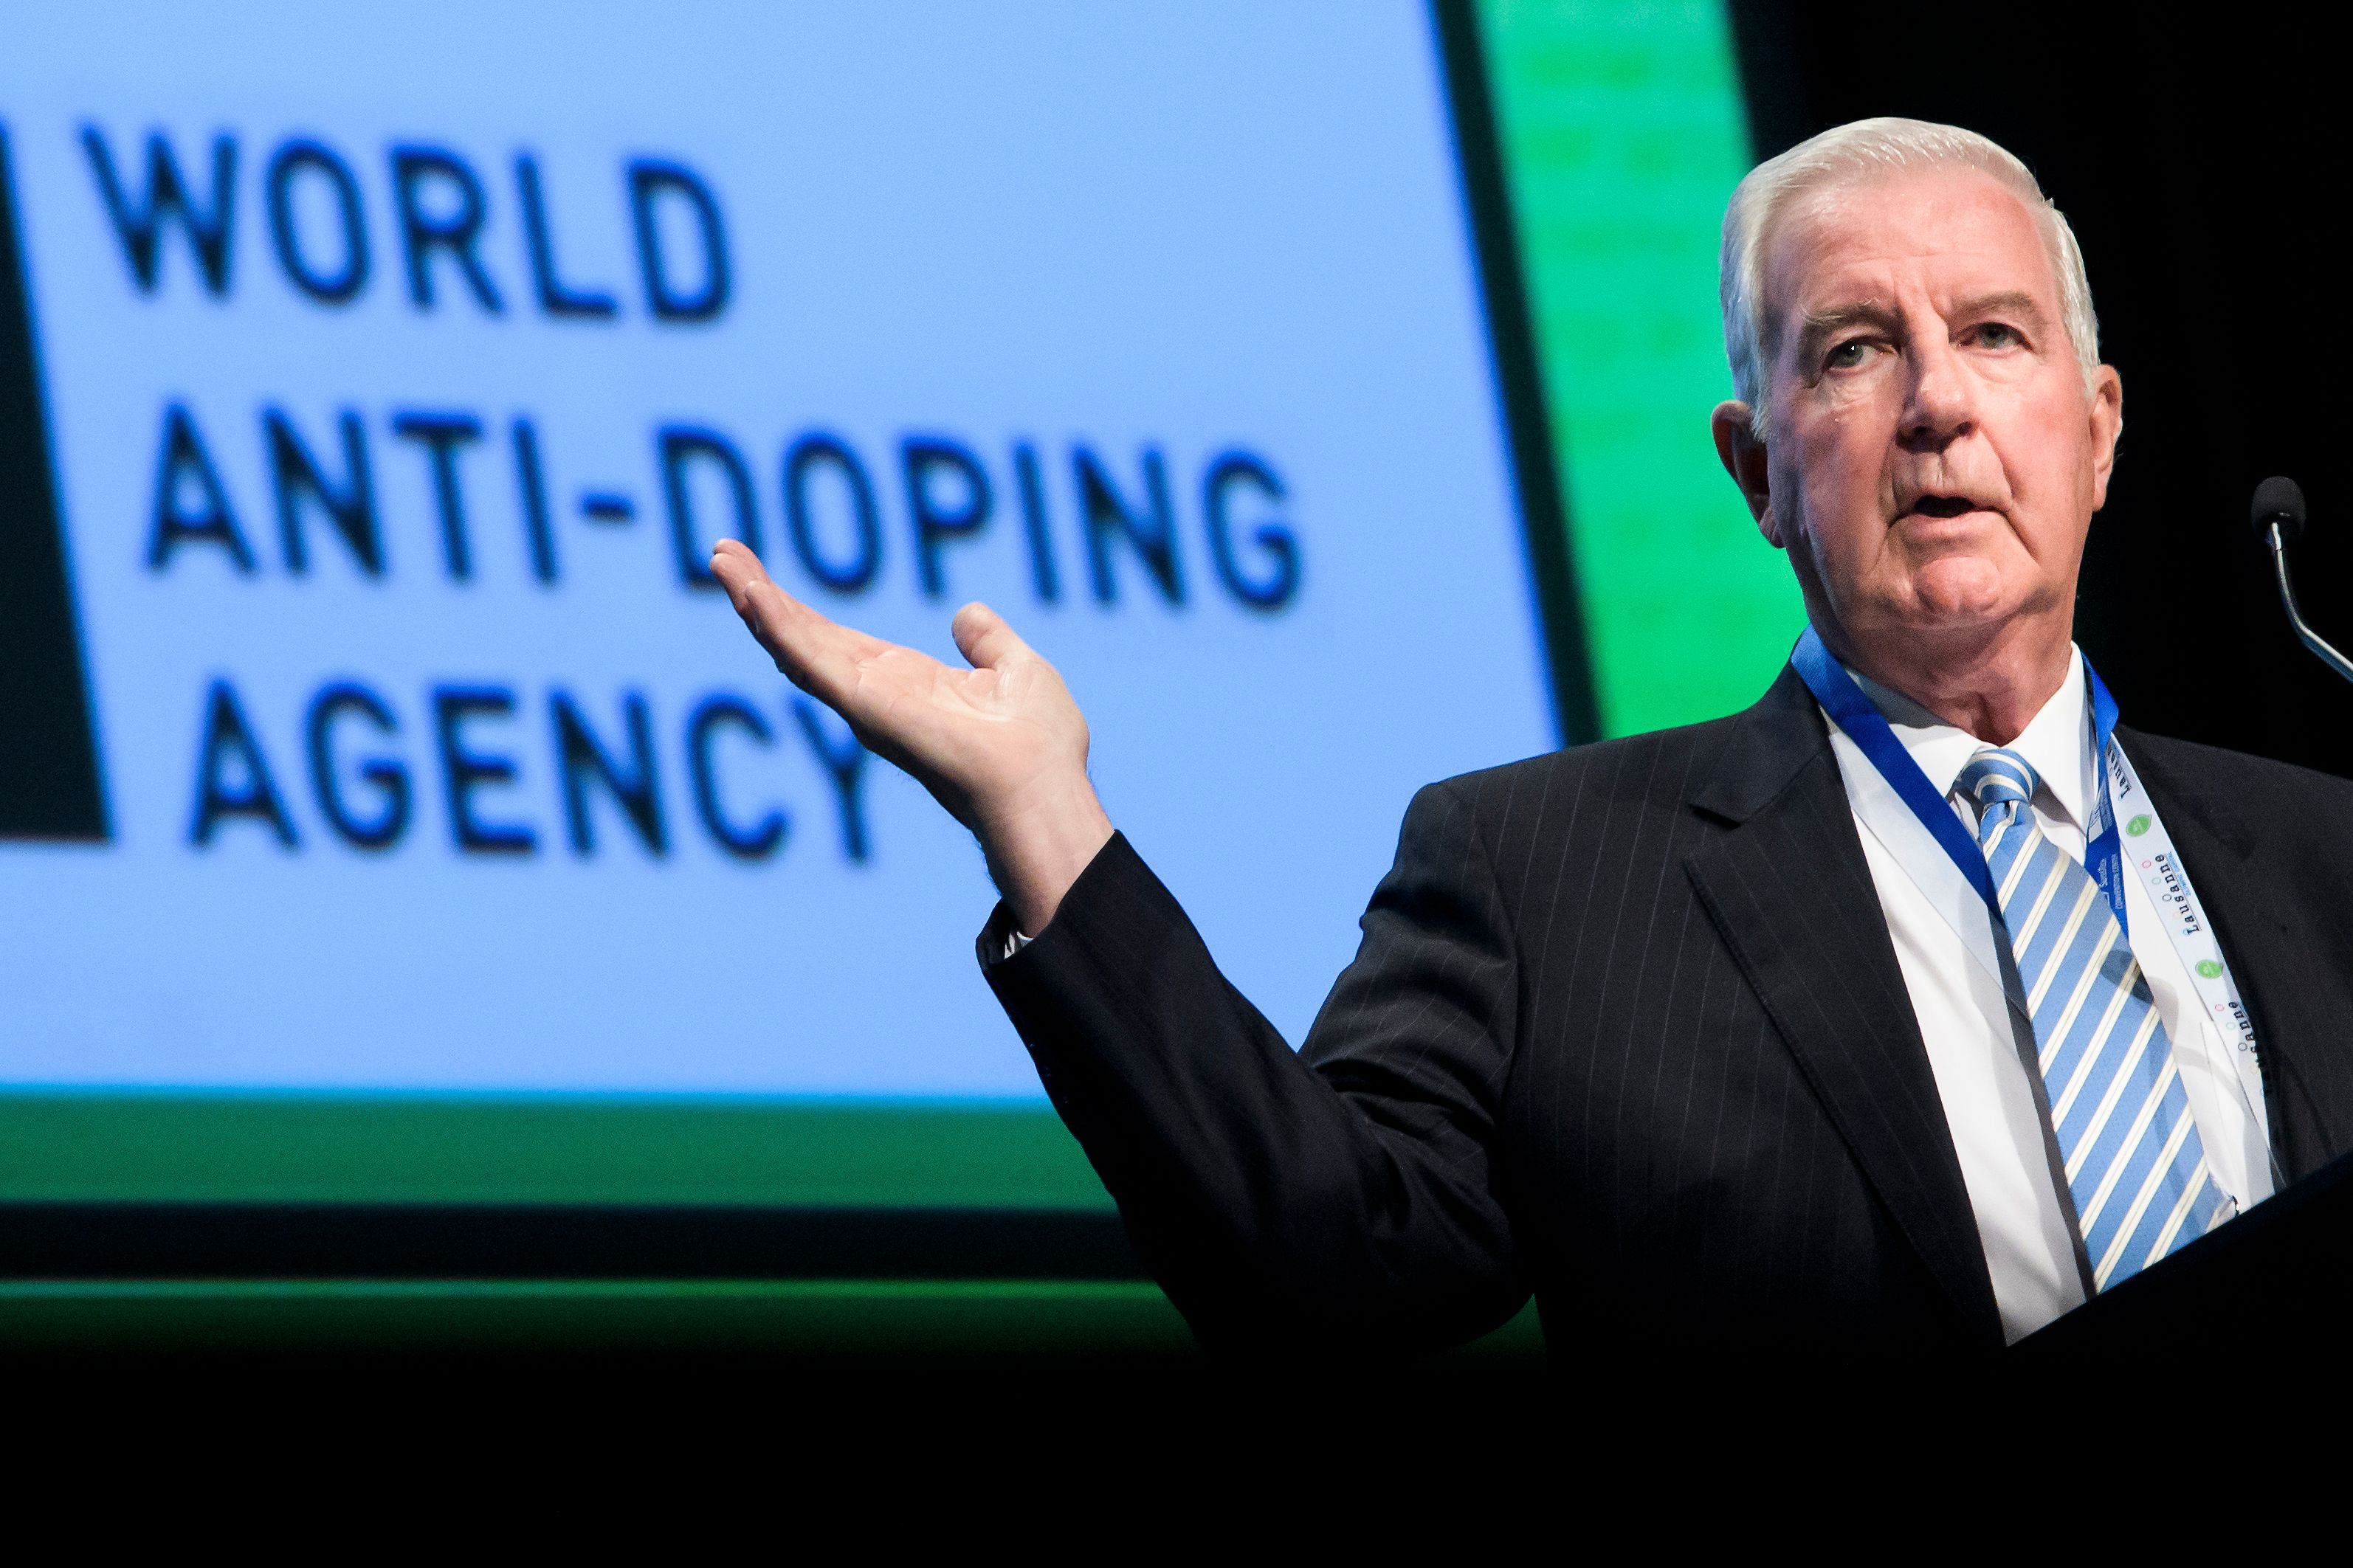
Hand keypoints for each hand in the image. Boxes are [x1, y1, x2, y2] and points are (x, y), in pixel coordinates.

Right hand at [709, 538, 1112, 933]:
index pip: (837, 641)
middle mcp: (874, 694)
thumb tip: (967, 615)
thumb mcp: (1016, 669)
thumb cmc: (1039, 743)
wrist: (1040, 782)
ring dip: (755, 601)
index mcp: (904, 684)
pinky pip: (810, 659)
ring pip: (795, 644)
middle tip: (722, 554)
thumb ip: (988, 641)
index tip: (763, 575)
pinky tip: (749, 593)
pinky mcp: (863, 703)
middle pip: (803, 638)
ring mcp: (864, 701)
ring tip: (721, 559)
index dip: (800, 610)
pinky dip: (778, 625)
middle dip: (761, 597)